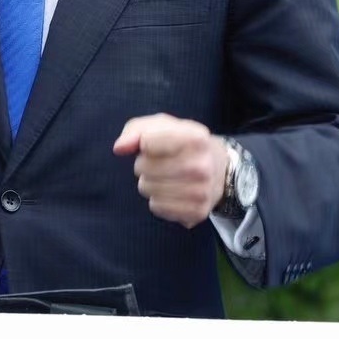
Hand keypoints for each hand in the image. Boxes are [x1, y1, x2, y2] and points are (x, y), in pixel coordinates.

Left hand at [113, 113, 229, 228]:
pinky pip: (156, 207)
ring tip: (165, 177)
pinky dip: (158, 200)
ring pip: (147, 189)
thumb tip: (119, 148)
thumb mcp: (163, 126)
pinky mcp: (197, 212)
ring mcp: (201, 191)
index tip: (154, 144)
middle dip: (145, 164)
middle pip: (144, 168)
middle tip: (160, 163)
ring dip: (150, 183)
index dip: (144, 143)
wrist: (219, 168)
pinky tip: (171, 192)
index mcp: (196, 137)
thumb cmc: (183, 143)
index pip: (147, 142)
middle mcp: (202, 165)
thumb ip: (136, 130)